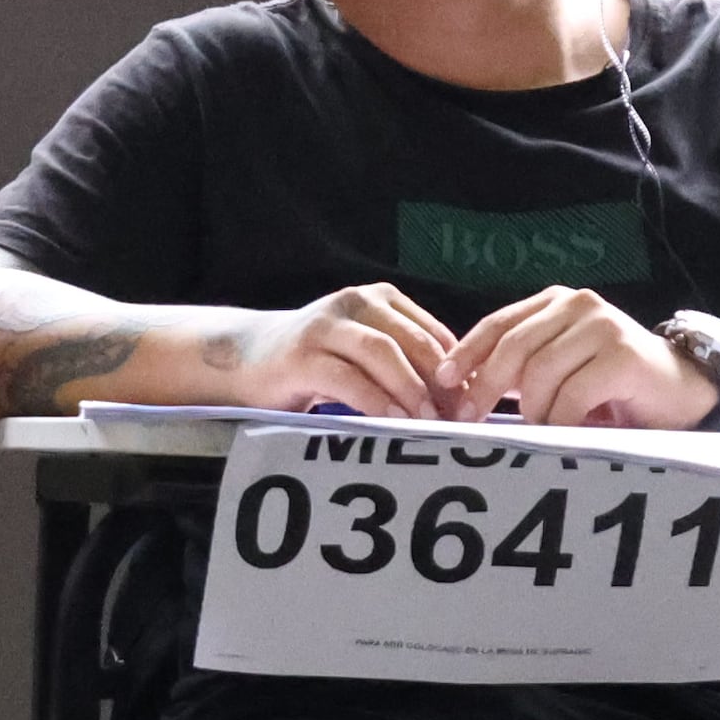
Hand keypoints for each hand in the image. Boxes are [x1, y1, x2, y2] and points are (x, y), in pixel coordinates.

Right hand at [211, 284, 463, 418]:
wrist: (247, 357)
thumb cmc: (317, 361)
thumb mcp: (363, 350)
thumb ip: (402, 361)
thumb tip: (456, 397)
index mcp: (378, 299)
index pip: (431, 332)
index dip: (457, 368)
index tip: (472, 403)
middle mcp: (354, 303)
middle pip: (411, 340)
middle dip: (439, 381)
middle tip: (457, 416)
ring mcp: (325, 327)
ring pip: (382, 352)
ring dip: (411, 388)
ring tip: (430, 420)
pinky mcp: (301, 356)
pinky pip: (348, 378)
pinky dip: (375, 401)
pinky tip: (393, 421)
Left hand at [448, 287, 714, 428]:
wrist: (682, 390)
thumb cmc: (613, 385)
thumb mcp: (561, 367)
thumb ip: (521, 367)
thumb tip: (461, 389)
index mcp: (557, 303)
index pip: (499, 323)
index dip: (466, 353)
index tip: (442, 382)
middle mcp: (579, 305)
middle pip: (513, 347)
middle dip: (485, 387)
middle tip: (472, 420)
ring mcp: (603, 326)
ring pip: (540, 374)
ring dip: (534, 411)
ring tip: (542, 428)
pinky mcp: (622, 355)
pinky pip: (572, 395)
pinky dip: (563, 420)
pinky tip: (568, 431)